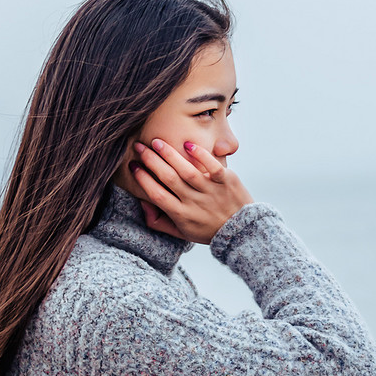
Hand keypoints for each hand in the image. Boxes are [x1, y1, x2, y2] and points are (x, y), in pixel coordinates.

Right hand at [129, 138, 252, 242]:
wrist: (241, 231)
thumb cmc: (207, 230)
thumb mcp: (181, 233)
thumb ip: (159, 222)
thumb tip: (143, 203)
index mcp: (182, 215)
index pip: (157, 195)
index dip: (143, 179)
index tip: (133, 165)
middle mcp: (195, 202)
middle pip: (169, 179)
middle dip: (151, 161)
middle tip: (140, 147)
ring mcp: (211, 191)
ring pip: (187, 171)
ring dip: (170, 155)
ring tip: (157, 142)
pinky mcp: (227, 181)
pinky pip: (212, 166)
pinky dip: (201, 155)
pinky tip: (188, 144)